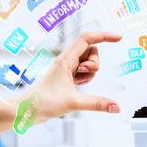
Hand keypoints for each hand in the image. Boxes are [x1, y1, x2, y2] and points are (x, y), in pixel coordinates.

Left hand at [0, 31, 121, 135]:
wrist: (27, 110)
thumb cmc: (43, 102)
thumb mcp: (73, 102)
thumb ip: (97, 104)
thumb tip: (116, 107)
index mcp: (66, 59)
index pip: (88, 39)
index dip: (104, 35)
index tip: (118, 38)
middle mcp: (67, 60)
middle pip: (91, 51)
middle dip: (94, 63)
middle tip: (82, 76)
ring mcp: (67, 67)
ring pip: (89, 62)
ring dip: (90, 73)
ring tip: (78, 84)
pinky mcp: (67, 76)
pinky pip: (84, 71)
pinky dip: (86, 78)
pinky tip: (77, 87)